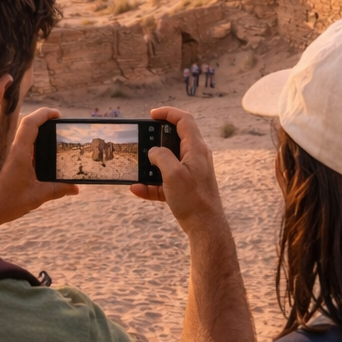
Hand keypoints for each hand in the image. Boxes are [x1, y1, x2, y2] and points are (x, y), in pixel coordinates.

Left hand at [0, 108, 76, 244]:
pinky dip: (31, 148)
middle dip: (42, 121)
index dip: (44, 114)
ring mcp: (8, 157)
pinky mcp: (6, 164)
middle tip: (57, 126)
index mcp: (19, 153)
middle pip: (26, 126)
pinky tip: (40, 160)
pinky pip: (20, 149)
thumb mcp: (38, 196)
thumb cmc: (7, 203)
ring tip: (52, 142)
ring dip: (36, 135)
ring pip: (23, 137)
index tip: (57, 114)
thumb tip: (76, 189)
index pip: (30, 123)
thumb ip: (58, 190)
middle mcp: (12, 151)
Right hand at [129, 107, 225, 235]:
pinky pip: (165, 180)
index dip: (168, 113)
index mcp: (196, 149)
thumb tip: (153, 151)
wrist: (205, 227)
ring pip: (167, 161)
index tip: (151, 114)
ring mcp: (191, 172)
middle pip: (174, 139)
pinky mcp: (185, 187)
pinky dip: (152, 184)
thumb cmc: (193, 199)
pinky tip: (137, 189)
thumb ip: (161, 157)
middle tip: (142, 140)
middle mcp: (196, 157)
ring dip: (151, 164)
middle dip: (156, 139)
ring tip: (137, 167)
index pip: (184, 120)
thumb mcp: (173, 174)